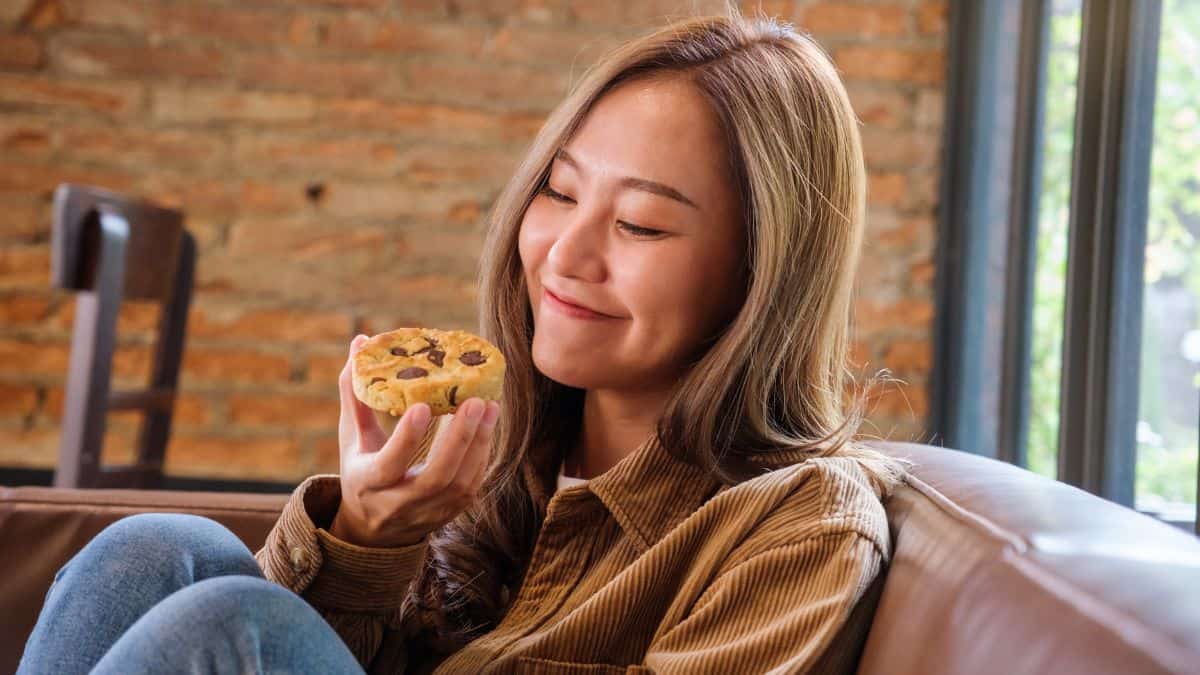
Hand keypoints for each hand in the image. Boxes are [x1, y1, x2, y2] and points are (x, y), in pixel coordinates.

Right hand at [330, 334, 499, 547]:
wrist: (374, 529)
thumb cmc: (362, 468)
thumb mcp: (352, 437)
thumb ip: (355, 392)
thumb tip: (361, 341)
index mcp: (367, 484)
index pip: (389, 465)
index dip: (407, 439)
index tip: (423, 406)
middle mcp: (398, 504)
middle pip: (435, 478)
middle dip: (458, 440)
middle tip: (475, 401)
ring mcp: (427, 513)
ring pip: (459, 484)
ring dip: (478, 444)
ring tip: (488, 407)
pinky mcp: (449, 514)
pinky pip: (471, 486)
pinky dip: (482, 455)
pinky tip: (487, 425)